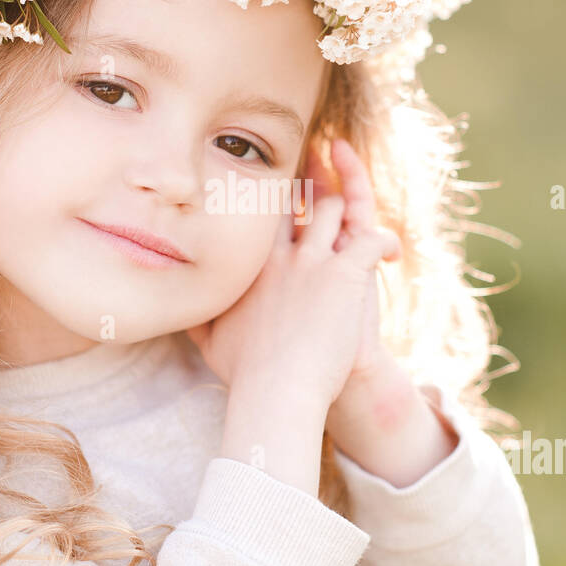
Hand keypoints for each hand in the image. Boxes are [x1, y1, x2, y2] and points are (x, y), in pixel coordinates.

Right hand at [186, 143, 400, 411]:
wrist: (276, 391)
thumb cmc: (244, 373)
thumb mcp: (208, 341)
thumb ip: (194, 317)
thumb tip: (174, 312)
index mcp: (251, 264)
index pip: (261, 213)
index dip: (272, 195)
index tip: (279, 187)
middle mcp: (280, 254)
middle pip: (295, 199)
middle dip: (309, 182)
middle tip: (321, 173)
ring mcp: (312, 261)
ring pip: (334, 208)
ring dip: (348, 205)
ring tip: (358, 213)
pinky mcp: (343, 275)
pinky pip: (371, 239)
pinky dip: (385, 242)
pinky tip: (391, 254)